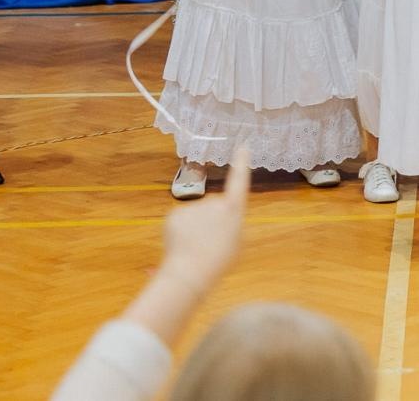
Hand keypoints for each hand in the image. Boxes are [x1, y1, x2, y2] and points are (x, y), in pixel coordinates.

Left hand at [160, 148, 249, 294]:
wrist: (189, 273)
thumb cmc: (219, 261)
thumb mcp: (237, 241)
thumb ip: (232, 223)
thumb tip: (223, 217)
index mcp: (232, 209)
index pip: (239, 181)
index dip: (241, 163)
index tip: (243, 145)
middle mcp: (213, 202)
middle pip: (214, 206)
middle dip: (212, 219)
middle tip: (210, 242)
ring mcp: (193, 206)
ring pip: (197, 214)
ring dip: (196, 226)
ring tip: (195, 246)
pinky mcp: (175, 213)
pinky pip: (182, 218)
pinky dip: (181, 229)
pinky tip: (182, 244)